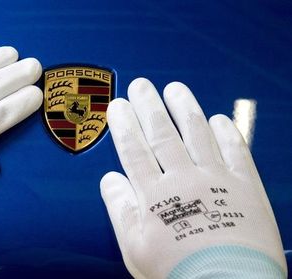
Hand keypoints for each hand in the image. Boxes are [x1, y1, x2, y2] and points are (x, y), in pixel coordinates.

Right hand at [100, 78, 286, 277]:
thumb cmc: (177, 273)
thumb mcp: (135, 248)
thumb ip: (121, 209)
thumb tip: (110, 179)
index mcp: (155, 195)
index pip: (135, 150)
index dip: (125, 125)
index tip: (118, 106)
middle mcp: (184, 180)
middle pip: (162, 135)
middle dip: (149, 107)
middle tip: (141, 85)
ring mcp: (216, 180)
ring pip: (197, 134)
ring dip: (185, 109)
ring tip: (176, 89)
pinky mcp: (245, 187)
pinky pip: (235, 151)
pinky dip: (226, 133)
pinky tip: (218, 118)